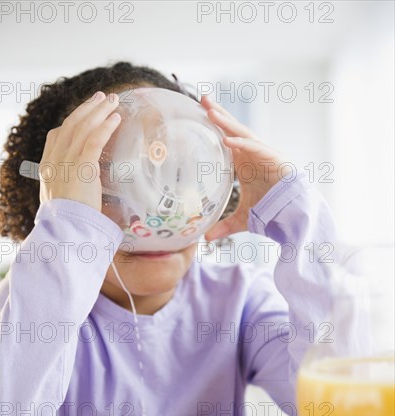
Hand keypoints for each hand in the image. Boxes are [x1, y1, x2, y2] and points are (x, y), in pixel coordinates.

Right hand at [38, 91, 120, 211]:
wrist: (65, 230)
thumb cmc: (68, 222)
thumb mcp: (61, 202)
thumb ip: (69, 189)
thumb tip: (82, 188)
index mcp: (48, 168)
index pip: (56, 136)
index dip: (71, 121)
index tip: (85, 113)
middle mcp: (55, 160)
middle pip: (71, 126)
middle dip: (88, 109)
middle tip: (103, 97)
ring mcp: (67, 162)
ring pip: (83, 128)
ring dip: (99, 112)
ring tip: (113, 101)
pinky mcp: (82, 168)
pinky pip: (94, 141)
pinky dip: (105, 127)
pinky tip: (116, 118)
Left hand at [201, 94, 289, 240]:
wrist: (295, 214)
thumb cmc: (271, 211)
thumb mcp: (242, 219)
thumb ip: (223, 227)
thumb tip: (203, 240)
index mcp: (243, 162)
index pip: (224, 139)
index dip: (213, 127)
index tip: (197, 114)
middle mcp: (251, 154)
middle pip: (232, 129)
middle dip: (218, 113)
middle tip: (201, 98)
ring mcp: (263, 154)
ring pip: (242, 134)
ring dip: (226, 123)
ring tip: (210, 111)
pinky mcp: (273, 159)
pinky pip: (255, 149)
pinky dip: (241, 144)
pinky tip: (227, 139)